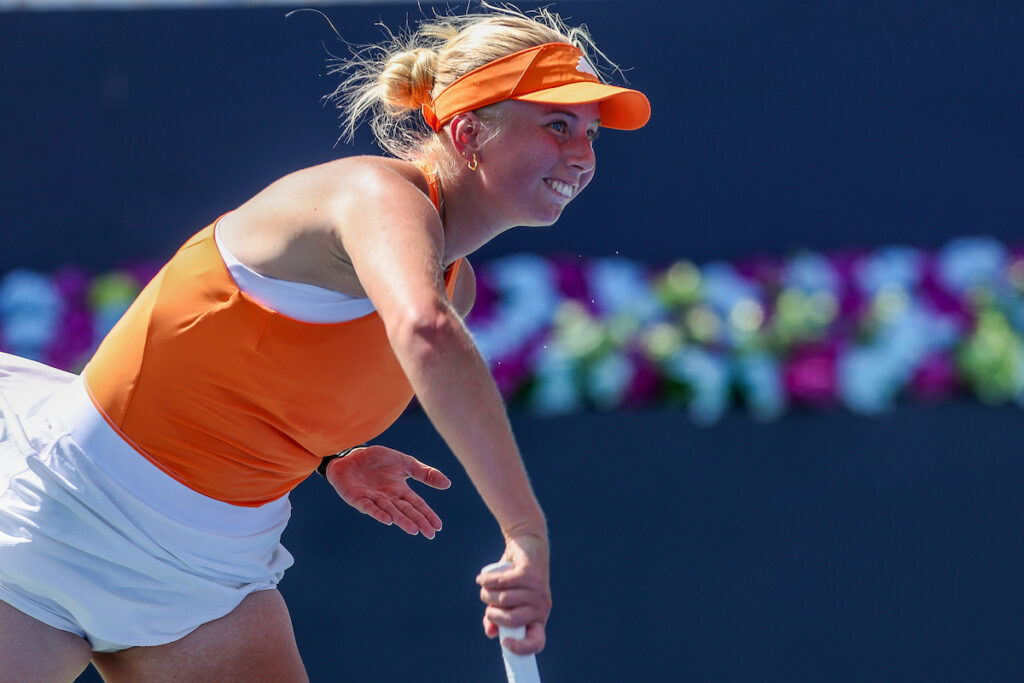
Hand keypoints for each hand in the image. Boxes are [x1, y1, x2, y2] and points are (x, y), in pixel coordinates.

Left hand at [326, 445, 450, 538]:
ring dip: (402, 521)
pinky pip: (368, 506)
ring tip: (413, 530)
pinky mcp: (357, 497)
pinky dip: (378, 513)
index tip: (438, 526)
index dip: (427, 514)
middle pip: (406, 510)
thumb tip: (448, 484)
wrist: (351, 453)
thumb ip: (425, 473)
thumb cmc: (377, 459)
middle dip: (418, 521)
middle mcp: (387, 497)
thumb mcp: (405, 463)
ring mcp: (372, 498)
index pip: (417, 504)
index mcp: (399, 490)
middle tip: (430, 534)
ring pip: (390, 511)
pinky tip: (388, 520)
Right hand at [476, 533, 550, 654]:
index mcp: (537, 618)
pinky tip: (482, 579)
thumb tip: (491, 632)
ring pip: (503, 599)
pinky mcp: (529, 573)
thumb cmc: (514, 581)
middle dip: (493, 614)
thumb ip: (497, 618)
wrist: (527, 546)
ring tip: (485, 588)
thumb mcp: (505, 602)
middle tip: (488, 607)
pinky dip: (488, 580)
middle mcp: (541, 606)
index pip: (537, 642)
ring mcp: (537, 590)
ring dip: (487, 594)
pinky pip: (502, 582)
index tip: (504, 643)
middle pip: (512, 620)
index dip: (522, 648)